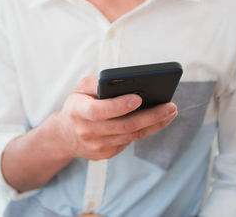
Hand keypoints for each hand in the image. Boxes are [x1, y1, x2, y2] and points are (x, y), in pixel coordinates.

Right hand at [54, 76, 177, 159]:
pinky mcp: (106, 154)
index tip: (139, 98)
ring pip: (131, 135)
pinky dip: (146, 130)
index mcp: (78, 111)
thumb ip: (98, 83)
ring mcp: (97, 146)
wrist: (65, 135)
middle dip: (150, 116)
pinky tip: (158, 120)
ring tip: (170, 111)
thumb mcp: (80, 89)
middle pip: (123, 126)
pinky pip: (130, 141)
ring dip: (154, 124)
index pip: (98, 111)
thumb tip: (125, 81)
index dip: (119, 106)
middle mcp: (86, 131)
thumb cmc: (78, 105)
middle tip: (169, 106)